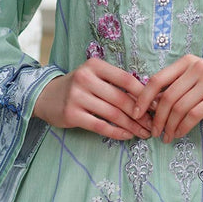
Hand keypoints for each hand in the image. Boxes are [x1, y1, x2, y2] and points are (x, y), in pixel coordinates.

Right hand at [32, 58, 153, 140]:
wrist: (46, 96)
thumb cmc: (78, 86)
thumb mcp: (95, 77)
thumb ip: (116, 83)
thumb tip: (148, 98)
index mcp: (95, 66)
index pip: (126, 79)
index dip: (144, 94)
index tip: (156, 106)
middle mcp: (85, 78)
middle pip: (121, 99)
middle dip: (141, 115)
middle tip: (153, 124)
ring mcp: (77, 96)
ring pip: (113, 114)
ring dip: (132, 126)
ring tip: (144, 133)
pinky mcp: (72, 114)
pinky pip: (100, 126)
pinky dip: (117, 132)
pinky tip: (127, 136)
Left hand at [131, 54, 202, 142]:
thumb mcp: (198, 76)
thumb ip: (178, 85)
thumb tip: (152, 104)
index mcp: (187, 62)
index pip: (157, 79)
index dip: (143, 98)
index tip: (135, 113)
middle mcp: (196, 69)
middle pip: (167, 97)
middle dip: (157, 118)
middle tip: (153, 132)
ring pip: (179, 107)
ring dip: (169, 126)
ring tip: (166, 136)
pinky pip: (193, 115)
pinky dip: (183, 127)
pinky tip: (179, 134)